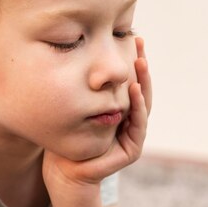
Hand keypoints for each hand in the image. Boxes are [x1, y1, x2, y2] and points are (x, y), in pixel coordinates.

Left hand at [43, 36, 151, 190]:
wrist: (63, 169)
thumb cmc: (65, 138)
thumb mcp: (75, 106)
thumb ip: (83, 88)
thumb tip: (77, 53)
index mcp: (119, 111)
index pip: (130, 81)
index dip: (132, 61)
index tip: (132, 37)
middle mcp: (129, 121)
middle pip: (140, 88)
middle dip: (141, 65)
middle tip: (139, 42)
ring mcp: (133, 136)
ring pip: (143, 104)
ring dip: (143, 82)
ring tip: (140, 61)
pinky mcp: (132, 150)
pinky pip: (138, 124)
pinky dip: (137, 106)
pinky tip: (135, 89)